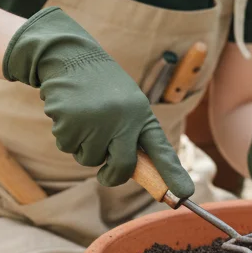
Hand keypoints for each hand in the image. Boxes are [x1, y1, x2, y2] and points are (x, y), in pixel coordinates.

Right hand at [3, 7, 193, 197]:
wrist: (71, 56)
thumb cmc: (102, 86)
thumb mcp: (127, 105)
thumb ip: (132, 136)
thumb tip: (132, 171)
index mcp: (140, 114)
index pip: (160, 149)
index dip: (172, 175)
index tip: (184, 196)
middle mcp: (122, 119)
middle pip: (122, 168)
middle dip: (112, 175)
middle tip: (106, 171)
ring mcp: (95, 122)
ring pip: (89, 159)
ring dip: (84, 147)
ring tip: (85, 118)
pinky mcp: (70, 122)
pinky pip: (68, 147)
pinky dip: (67, 136)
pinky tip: (70, 113)